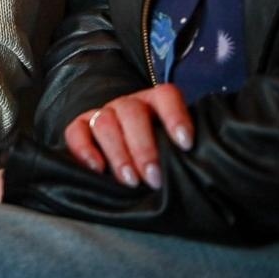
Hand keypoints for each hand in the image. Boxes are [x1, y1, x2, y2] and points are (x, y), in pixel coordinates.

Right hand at [63, 84, 193, 189]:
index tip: (185, 144)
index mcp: (156, 103)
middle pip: (132, 113)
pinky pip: (75, 131)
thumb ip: (182, 154)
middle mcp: (129, 104)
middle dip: (144, 148)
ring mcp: (103, 113)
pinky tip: (97, 168)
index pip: (166, 96)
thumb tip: (203, 173)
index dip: (176, 117)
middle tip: (154, 178)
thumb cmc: (158, 155)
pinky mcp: (80, 127)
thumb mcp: (173, 149)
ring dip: (118, 153)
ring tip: (130, 181)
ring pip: (104, 122)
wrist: (126, 153)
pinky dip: (84, 149)